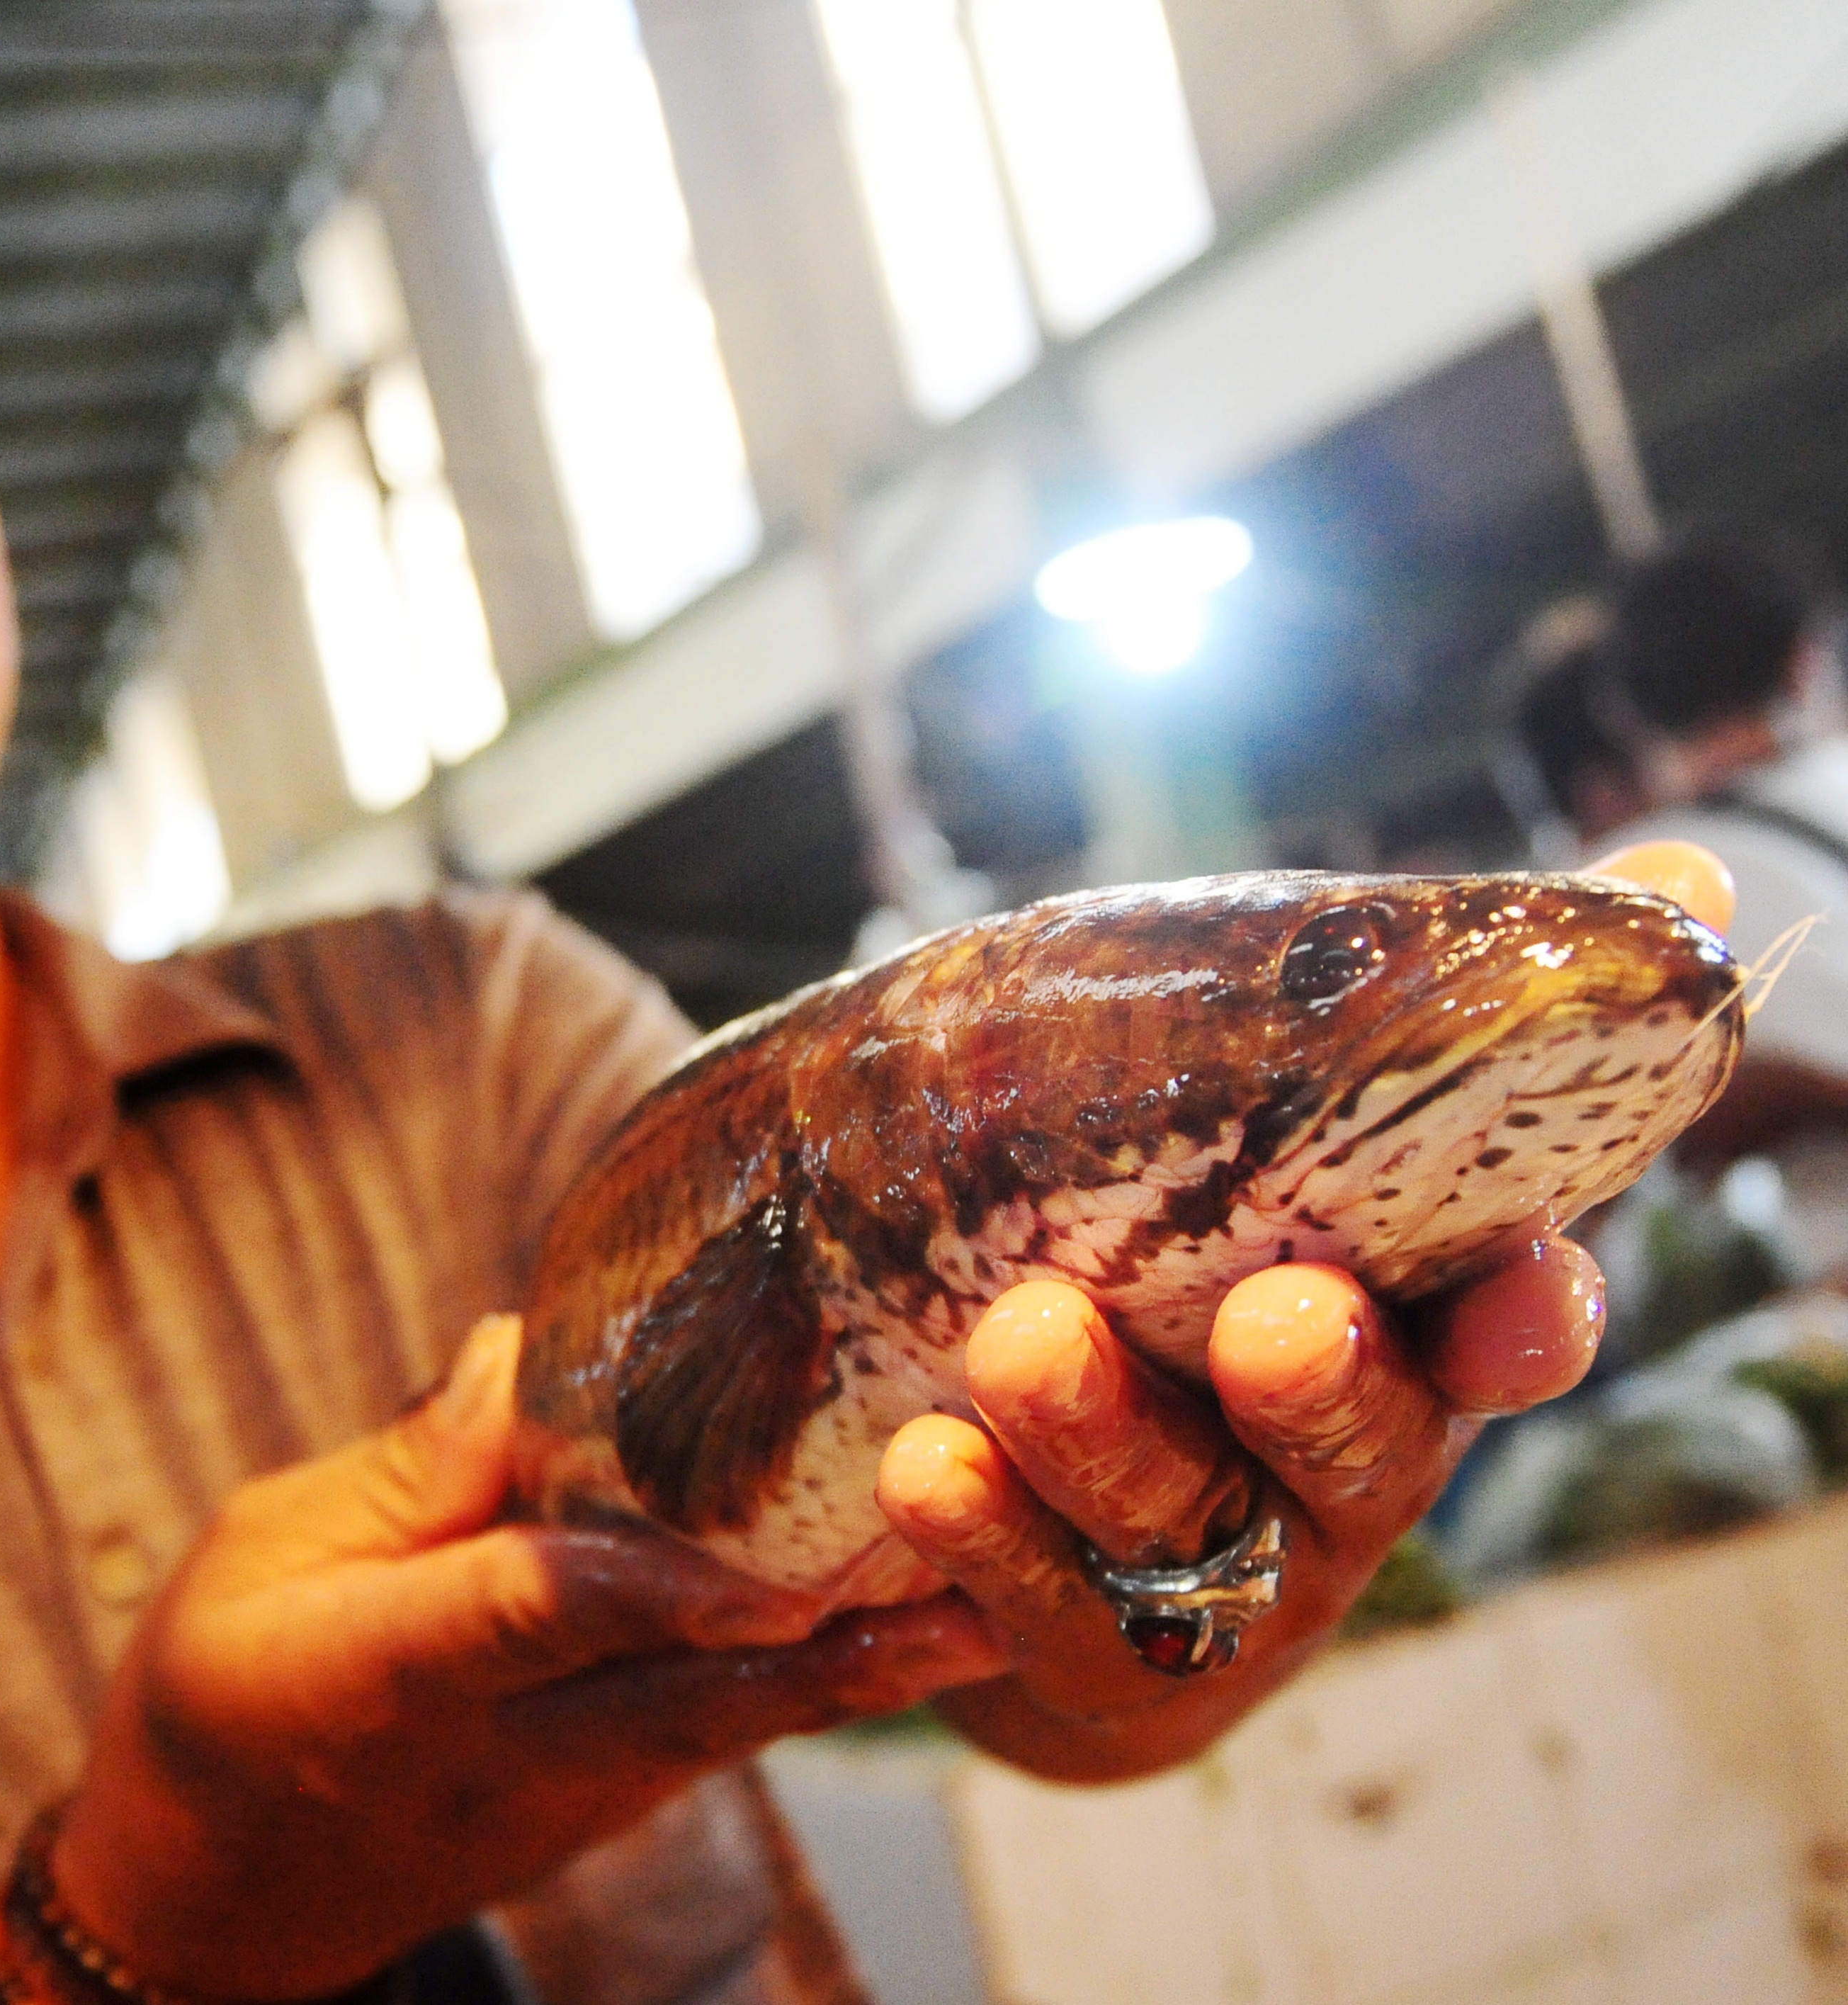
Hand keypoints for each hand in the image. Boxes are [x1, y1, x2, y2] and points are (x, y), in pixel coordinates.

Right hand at [46, 1315, 1009, 1999]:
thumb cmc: (217, 1691)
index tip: (758, 1555)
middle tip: (968, 1573)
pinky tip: (916, 1631)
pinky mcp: (599, 1805)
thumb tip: (526, 1355)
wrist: (211, 1894)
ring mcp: (561, 1797)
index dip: (646, 1585)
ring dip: (859, 1674)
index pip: (526, 1618)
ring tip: (994, 1594)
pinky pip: (719, 1742)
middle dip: (828, 1642)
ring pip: (727, 1731)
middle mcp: (494, 1750)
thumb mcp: (257, 1550)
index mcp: (379, 1673)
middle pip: (680, 1695)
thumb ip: (402, 1470)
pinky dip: (817, 1690)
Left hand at [871, 840, 1726, 1782]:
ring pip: (1179, 1514)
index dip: (1521, 1320)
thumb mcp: (1310, 1162)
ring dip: (1101, 1432)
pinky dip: (985, 1536)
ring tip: (1022, 1343)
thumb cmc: (1202, 1293)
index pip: (1504, 1335)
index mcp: (1408, 1341)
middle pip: (1354, 1439)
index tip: (1526, 1293)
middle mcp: (1337, 1468)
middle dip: (1318, 1383)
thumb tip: (1686, 862)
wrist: (1078, 1535)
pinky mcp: (1097, 1653)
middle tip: (1272, 1320)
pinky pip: (1042, 1603)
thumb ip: (1438, 1032)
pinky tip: (929, 1466)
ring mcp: (1222, 1572)